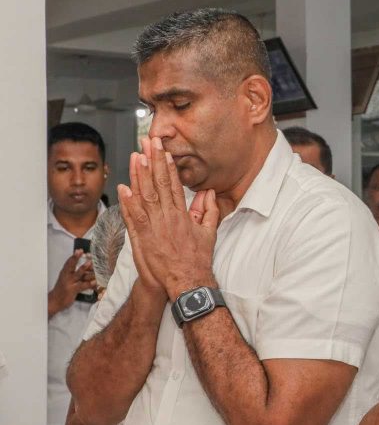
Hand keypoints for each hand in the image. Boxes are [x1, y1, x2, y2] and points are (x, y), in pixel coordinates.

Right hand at [48, 250, 95, 317]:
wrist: (54, 301)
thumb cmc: (63, 290)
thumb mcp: (69, 280)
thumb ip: (78, 275)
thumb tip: (90, 269)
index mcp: (64, 273)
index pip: (68, 263)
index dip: (74, 256)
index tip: (79, 250)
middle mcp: (66, 277)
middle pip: (71, 265)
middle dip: (75, 258)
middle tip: (80, 251)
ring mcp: (69, 283)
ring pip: (78, 274)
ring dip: (84, 268)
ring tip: (90, 263)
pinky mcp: (72, 290)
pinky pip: (82, 286)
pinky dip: (89, 284)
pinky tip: (94, 282)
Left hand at [117, 136, 219, 300]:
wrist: (188, 282)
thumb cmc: (198, 260)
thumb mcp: (209, 233)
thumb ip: (210, 211)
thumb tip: (209, 194)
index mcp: (183, 215)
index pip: (173, 184)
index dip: (166, 165)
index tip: (162, 150)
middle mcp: (168, 217)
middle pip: (158, 184)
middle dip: (152, 161)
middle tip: (147, 142)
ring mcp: (155, 228)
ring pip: (145, 196)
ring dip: (139, 175)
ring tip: (135, 156)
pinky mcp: (144, 240)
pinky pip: (134, 218)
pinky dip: (128, 203)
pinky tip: (123, 188)